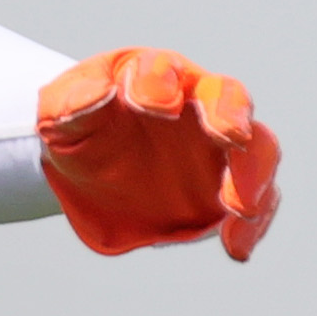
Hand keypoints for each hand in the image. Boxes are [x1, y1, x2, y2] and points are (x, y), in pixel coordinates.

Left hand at [37, 47, 279, 260]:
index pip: (164, 67)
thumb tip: (99, 94)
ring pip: (258, 148)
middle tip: (228, 136)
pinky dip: (253, 225)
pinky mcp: (229, 187)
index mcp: (153, 73)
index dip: (159, 84)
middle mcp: (196, 103)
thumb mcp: (59, 112)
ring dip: (254, 175)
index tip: (151, 108)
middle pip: (229, 96)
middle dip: (231, 115)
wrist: (90, 171)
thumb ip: (73, 102)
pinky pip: (257, 201)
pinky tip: (235, 248)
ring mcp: (218, 146)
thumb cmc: (79, 125)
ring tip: (239, 208)